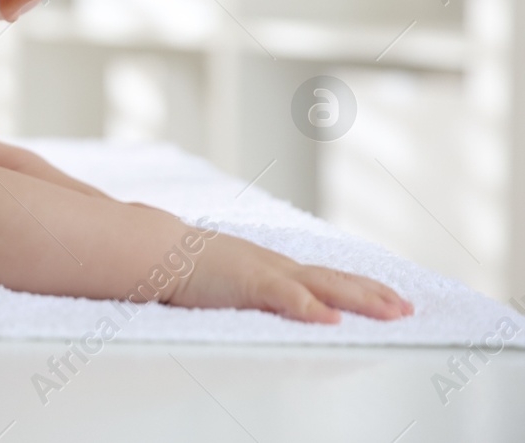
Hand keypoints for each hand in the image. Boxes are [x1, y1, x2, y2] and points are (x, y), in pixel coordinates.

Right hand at [169, 227, 413, 322]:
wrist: (157, 248)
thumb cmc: (185, 266)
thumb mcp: (228, 278)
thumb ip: (252, 289)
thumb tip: (267, 304)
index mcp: (272, 267)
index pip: (326, 277)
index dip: (360, 288)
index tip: (390, 298)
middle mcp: (277, 266)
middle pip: (336, 279)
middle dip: (375, 295)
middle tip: (409, 309)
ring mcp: (265, 272)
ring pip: (323, 286)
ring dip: (359, 300)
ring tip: (392, 313)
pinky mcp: (248, 282)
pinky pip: (286, 296)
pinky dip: (310, 307)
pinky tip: (331, 319)